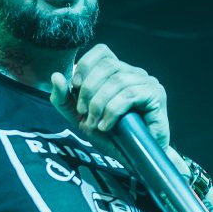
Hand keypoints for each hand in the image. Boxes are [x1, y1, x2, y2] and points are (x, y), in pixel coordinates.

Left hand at [50, 44, 170, 163]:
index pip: (102, 52)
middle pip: (107, 66)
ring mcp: (147, 82)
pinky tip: (106, 126)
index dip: (86, 65)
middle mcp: (134, 72)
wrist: (135, 159)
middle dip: (88, 90)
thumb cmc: (111, 137)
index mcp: (118, 72)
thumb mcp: (80, 118)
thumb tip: (56, 75)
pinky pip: (129, 95)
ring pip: (117, 81)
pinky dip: (112, 111)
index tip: (75, 87)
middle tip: (83, 113)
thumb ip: (65, 98)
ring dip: (99, 104)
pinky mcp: (156, 95)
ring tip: (94, 124)